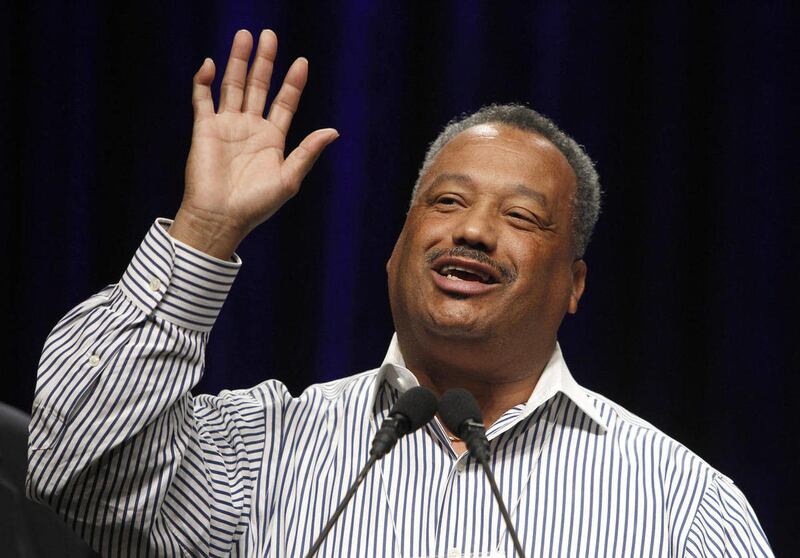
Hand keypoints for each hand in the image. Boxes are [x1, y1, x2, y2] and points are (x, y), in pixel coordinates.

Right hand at [170, 29, 338, 258]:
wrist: (220, 217)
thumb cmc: (256, 205)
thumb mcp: (289, 179)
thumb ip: (308, 152)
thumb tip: (334, 131)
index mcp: (273, 139)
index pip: (285, 103)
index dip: (293, 83)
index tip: (302, 62)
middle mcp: (250, 128)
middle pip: (259, 87)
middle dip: (264, 61)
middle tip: (269, 35)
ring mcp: (227, 126)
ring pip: (233, 85)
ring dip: (238, 61)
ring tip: (245, 36)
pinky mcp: (204, 129)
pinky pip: (202, 98)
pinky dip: (203, 81)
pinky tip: (209, 64)